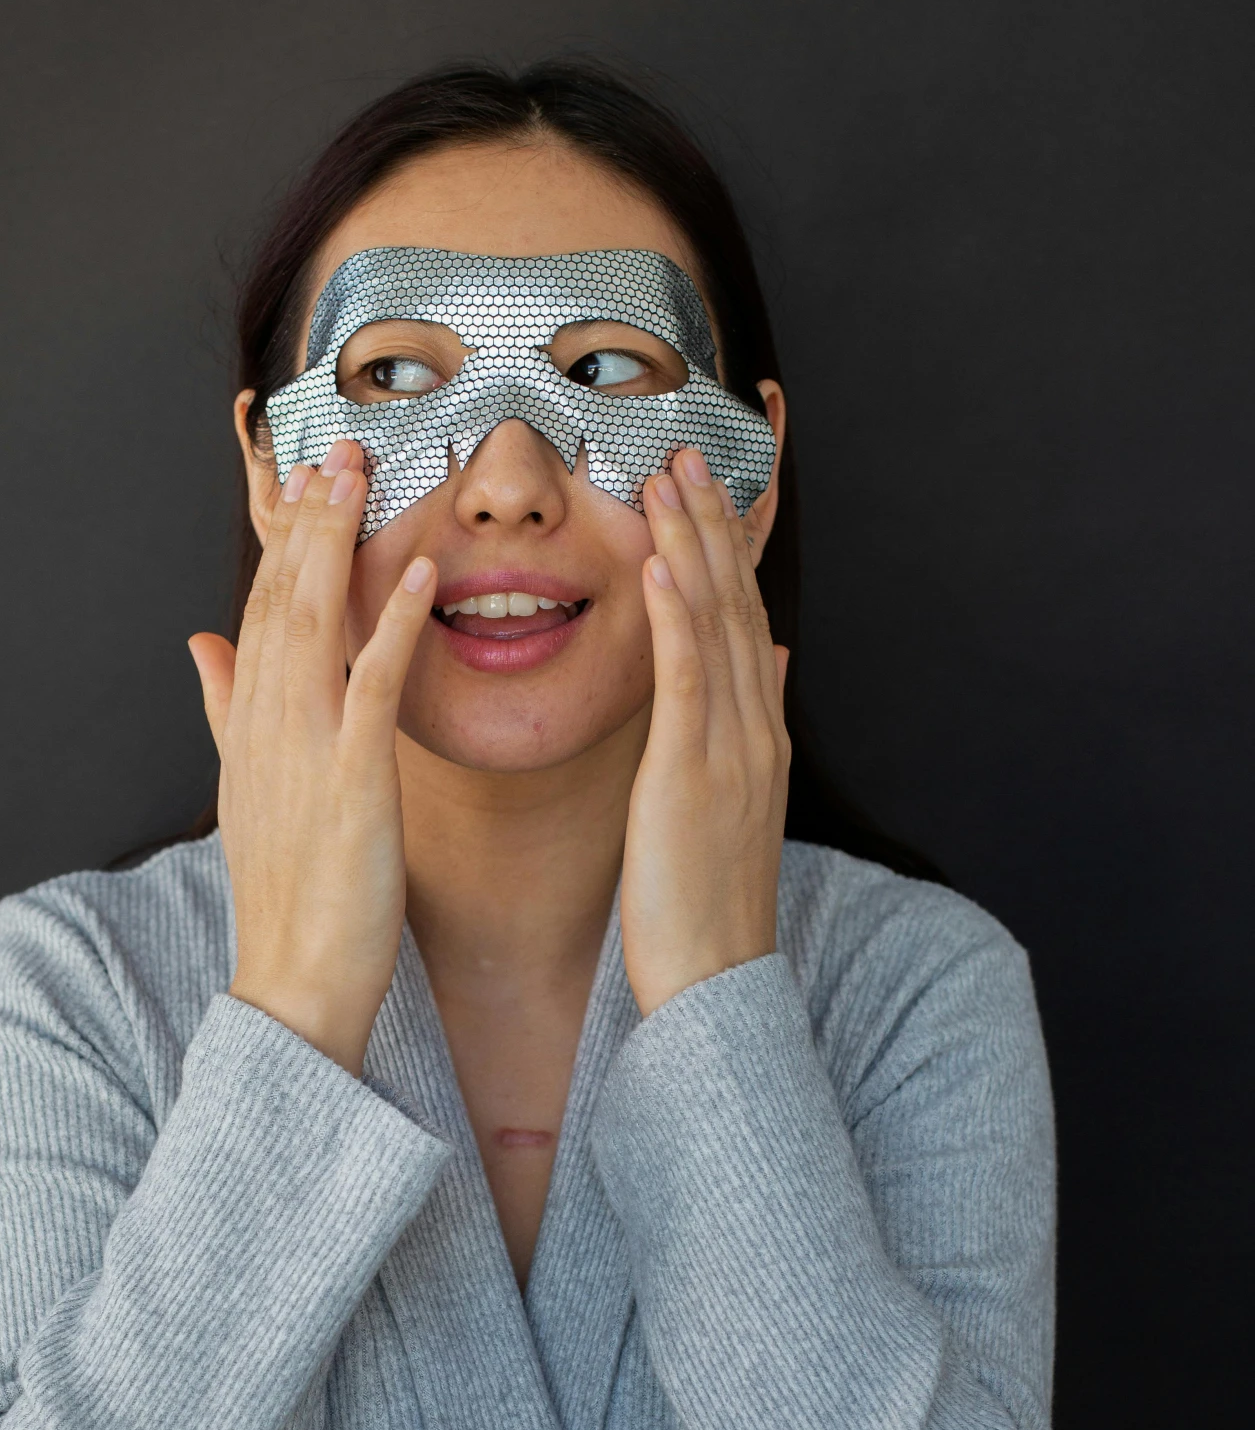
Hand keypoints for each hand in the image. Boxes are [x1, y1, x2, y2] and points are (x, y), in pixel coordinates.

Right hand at [188, 440, 437, 1074]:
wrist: (295, 985)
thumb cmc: (289, 899)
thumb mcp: (249, 792)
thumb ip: (226, 709)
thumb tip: (200, 643)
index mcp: (249, 727)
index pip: (260, 614)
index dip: (279, 543)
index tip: (297, 482)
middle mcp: (266, 725)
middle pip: (281, 601)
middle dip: (304, 520)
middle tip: (332, 448)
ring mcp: (304, 748)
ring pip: (314, 623)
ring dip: (336, 543)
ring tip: (360, 476)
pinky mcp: (351, 778)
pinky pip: (372, 683)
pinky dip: (391, 621)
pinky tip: (416, 570)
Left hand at [620, 446, 790, 1015]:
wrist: (713, 979)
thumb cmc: (702, 903)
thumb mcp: (733, 801)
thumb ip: (748, 726)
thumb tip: (769, 663)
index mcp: (757, 735)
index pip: (744, 620)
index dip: (726, 549)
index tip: (701, 489)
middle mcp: (753, 730)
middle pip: (736, 605)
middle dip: (712, 525)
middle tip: (686, 450)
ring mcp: (730, 751)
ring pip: (716, 628)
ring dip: (694, 548)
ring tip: (671, 480)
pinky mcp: (692, 777)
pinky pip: (688, 684)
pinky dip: (678, 622)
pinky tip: (660, 569)